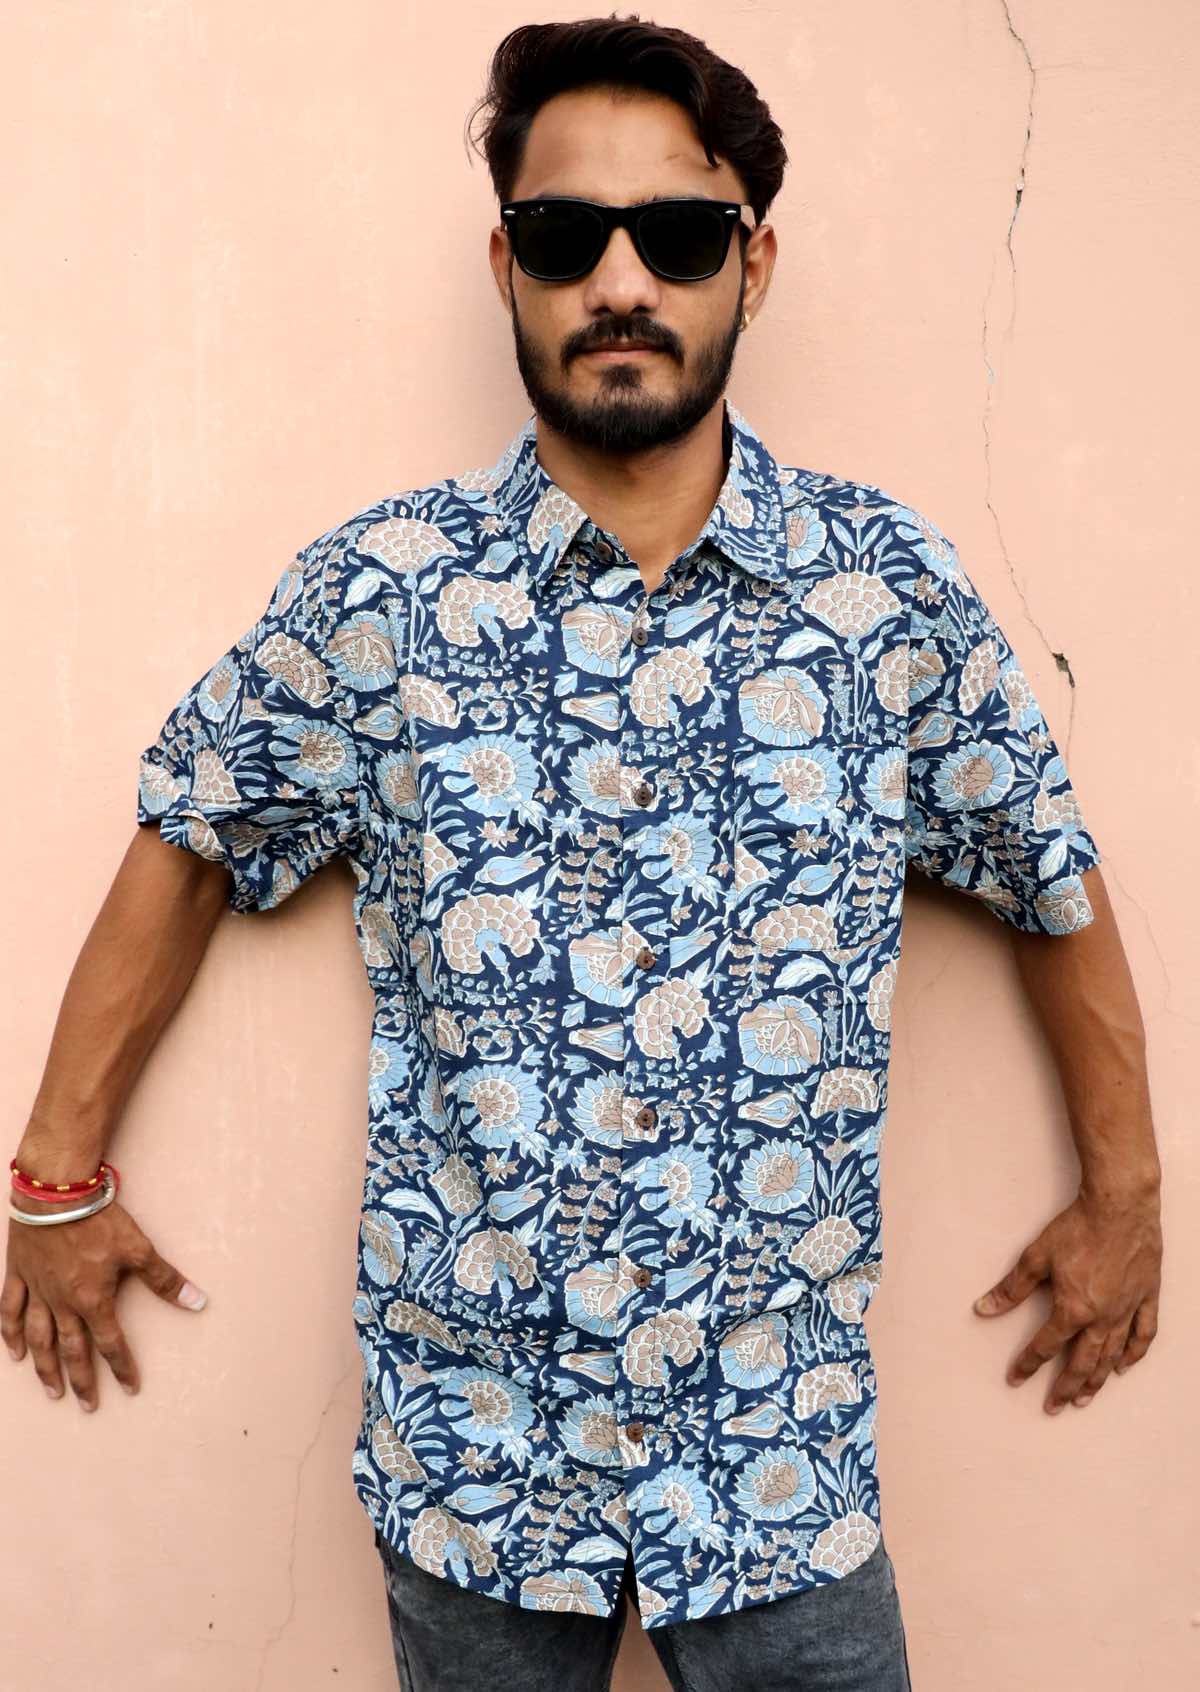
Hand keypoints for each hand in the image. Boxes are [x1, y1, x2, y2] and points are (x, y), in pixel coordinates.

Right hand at [3, 1197, 207, 1410]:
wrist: (56, 1193)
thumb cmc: (99, 1219)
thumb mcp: (139, 1248)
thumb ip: (165, 1280)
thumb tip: (198, 1302)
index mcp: (93, 1300)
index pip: (111, 1343)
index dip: (122, 1368)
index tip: (129, 1388)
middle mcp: (62, 1303)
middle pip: (72, 1350)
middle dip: (82, 1380)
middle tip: (87, 1405)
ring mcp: (37, 1290)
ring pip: (39, 1338)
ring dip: (45, 1367)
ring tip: (52, 1390)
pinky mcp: (19, 1274)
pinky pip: (10, 1310)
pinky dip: (10, 1334)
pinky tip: (14, 1354)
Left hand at [972, 1185, 1161, 1412]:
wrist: (1120, 1207)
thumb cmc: (1077, 1228)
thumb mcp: (1036, 1256)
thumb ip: (1012, 1288)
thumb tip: (984, 1308)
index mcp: (1073, 1309)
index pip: (1045, 1345)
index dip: (1028, 1364)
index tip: (1016, 1379)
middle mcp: (1101, 1317)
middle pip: (1082, 1362)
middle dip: (1066, 1387)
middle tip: (1055, 1406)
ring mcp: (1127, 1310)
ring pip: (1111, 1355)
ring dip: (1096, 1380)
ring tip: (1085, 1399)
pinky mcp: (1146, 1297)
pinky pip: (1142, 1334)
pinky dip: (1134, 1353)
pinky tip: (1124, 1366)